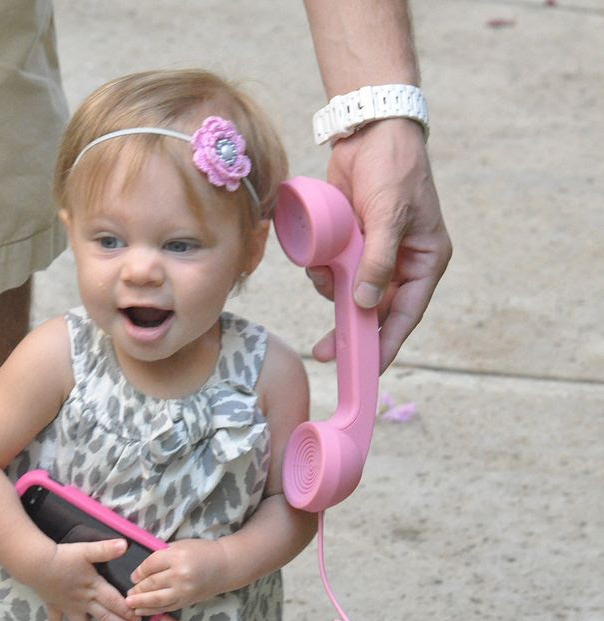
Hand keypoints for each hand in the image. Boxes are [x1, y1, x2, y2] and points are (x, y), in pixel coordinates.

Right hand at [27, 537, 140, 620]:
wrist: (36, 564)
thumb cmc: (62, 557)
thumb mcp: (86, 551)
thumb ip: (106, 549)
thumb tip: (125, 544)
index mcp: (94, 587)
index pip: (115, 601)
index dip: (127, 611)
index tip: (139, 620)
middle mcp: (83, 600)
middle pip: (104, 615)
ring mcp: (68, 605)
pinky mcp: (54, 605)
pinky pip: (56, 620)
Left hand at [126, 539, 227, 615]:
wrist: (224, 566)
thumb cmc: (202, 552)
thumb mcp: (181, 545)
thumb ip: (162, 555)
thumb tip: (142, 568)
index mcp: (177, 557)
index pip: (150, 565)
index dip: (139, 572)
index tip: (133, 577)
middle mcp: (179, 575)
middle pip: (151, 583)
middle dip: (137, 590)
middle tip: (126, 594)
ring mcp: (183, 590)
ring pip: (157, 599)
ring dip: (141, 603)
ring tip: (129, 605)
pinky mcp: (187, 601)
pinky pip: (166, 607)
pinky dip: (153, 610)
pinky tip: (142, 611)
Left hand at [308, 118, 451, 371]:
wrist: (367, 130)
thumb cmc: (392, 168)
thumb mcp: (389, 215)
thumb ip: (377, 261)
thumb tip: (365, 305)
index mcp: (424, 263)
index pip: (405, 315)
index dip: (385, 344)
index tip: (365, 369)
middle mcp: (400, 266)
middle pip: (374, 313)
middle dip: (348, 329)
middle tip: (324, 352)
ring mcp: (372, 257)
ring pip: (349, 294)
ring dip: (331, 289)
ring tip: (321, 267)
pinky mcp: (348, 246)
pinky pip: (333, 273)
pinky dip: (322, 271)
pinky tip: (315, 258)